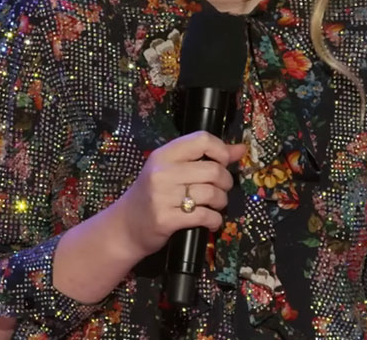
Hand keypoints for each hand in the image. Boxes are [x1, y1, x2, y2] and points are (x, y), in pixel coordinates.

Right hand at [112, 131, 245, 260]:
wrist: (125, 226)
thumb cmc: (153, 195)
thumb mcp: (173, 170)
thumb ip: (205, 157)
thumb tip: (241, 149)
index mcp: (164, 155)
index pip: (202, 140)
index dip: (221, 150)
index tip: (223, 163)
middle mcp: (162, 172)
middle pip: (213, 170)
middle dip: (226, 182)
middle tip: (221, 190)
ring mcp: (162, 196)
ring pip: (211, 193)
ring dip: (221, 202)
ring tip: (215, 206)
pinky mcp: (166, 219)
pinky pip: (204, 216)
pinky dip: (215, 220)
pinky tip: (211, 221)